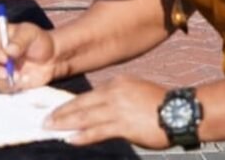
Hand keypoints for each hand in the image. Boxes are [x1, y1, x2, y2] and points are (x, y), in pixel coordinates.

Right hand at [0, 21, 55, 91]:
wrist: (51, 58)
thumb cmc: (37, 41)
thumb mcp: (30, 33)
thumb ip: (20, 40)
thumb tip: (9, 50)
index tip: (4, 58)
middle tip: (6, 73)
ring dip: (1, 81)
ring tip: (20, 76)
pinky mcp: (2, 83)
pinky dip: (10, 87)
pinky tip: (23, 80)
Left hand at [45, 75, 169, 148]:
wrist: (180, 111)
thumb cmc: (160, 105)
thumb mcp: (134, 93)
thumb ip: (116, 100)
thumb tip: (99, 112)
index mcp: (116, 84)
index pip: (86, 95)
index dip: (68, 103)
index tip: (54, 109)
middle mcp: (113, 93)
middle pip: (80, 104)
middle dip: (60, 112)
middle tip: (43, 119)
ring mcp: (117, 109)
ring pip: (84, 116)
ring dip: (65, 123)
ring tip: (50, 128)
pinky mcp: (124, 125)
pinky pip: (97, 131)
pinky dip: (82, 135)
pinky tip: (70, 139)